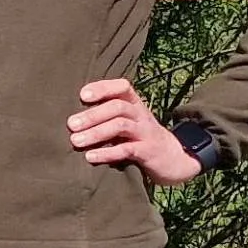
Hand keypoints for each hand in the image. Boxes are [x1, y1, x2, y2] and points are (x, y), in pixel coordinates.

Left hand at [68, 78, 199, 184]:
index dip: (102, 88)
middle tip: (71, 125)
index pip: (121, 87)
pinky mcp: (148, 152)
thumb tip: (71, 118)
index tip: (82, 96)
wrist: (175, 160)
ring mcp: (146, 132)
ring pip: (121, 126)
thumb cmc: (141, 139)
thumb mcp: (128, 123)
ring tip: (75, 141)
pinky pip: (127, 149)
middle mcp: (141, 115)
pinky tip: (90, 157)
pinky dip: (107, 153)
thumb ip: (107, 117)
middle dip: (92, 115)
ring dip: (96, 133)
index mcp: (135, 104)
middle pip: (117, 107)